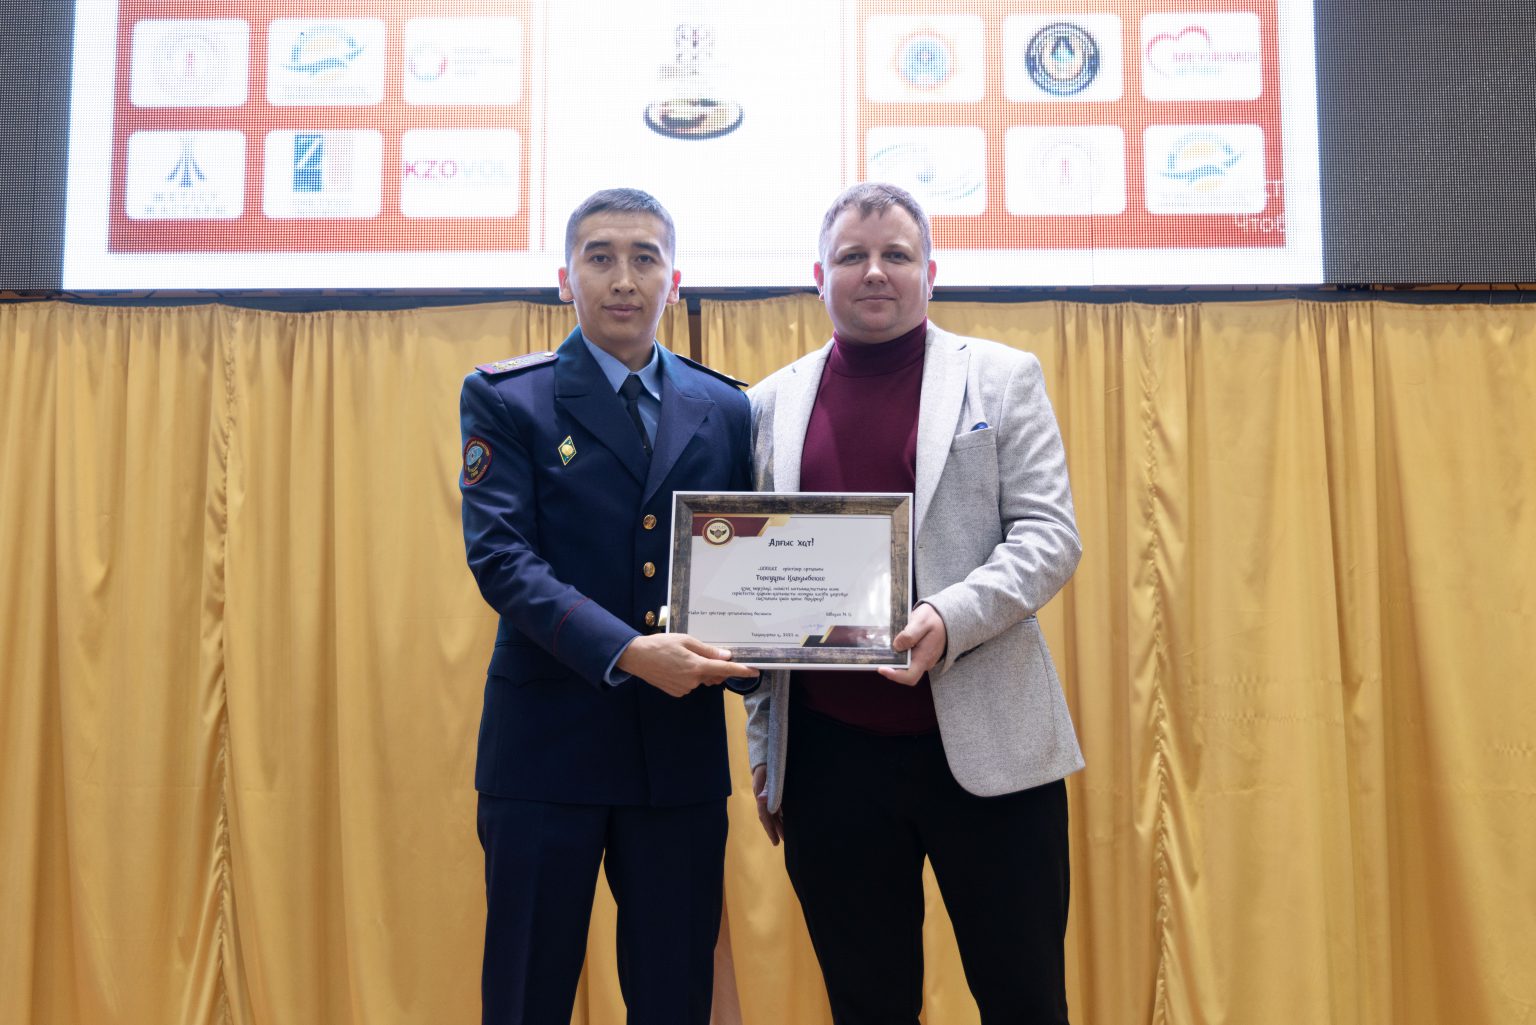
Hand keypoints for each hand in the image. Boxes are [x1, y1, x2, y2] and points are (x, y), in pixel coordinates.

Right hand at [617, 633, 758, 697]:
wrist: (637, 657)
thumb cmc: (661, 644)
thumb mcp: (686, 641)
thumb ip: (708, 651)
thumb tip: (726, 656)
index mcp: (697, 666)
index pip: (725, 670)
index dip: (741, 671)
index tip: (754, 672)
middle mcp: (693, 681)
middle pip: (713, 675)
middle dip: (713, 666)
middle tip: (701, 653)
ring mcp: (685, 689)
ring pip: (701, 679)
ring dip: (699, 671)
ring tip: (682, 658)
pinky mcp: (676, 692)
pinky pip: (690, 684)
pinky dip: (689, 676)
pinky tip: (676, 667)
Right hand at [752, 764, 781, 845]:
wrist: (766, 755)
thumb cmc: (768, 765)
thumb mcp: (768, 774)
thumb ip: (766, 787)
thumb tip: (760, 800)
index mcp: (760, 794)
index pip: (764, 815)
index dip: (770, 829)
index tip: (776, 841)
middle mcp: (762, 797)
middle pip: (768, 817)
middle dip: (775, 829)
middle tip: (781, 842)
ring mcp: (766, 795)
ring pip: (772, 812)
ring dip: (778, 823)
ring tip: (784, 835)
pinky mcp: (772, 792)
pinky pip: (776, 806)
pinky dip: (780, 814)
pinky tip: (786, 819)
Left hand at [878, 602, 946, 685]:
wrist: (947, 618)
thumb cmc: (935, 619)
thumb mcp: (922, 621)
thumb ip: (910, 634)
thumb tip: (896, 646)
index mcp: (924, 657)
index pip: (910, 677)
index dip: (894, 676)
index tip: (881, 668)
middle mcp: (923, 662)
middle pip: (903, 673)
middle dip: (889, 666)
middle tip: (877, 656)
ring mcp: (921, 660)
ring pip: (904, 666)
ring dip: (892, 660)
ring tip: (881, 649)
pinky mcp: (918, 655)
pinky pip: (906, 659)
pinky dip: (897, 654)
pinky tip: (891, 644)